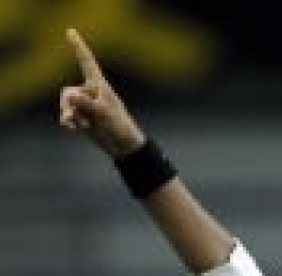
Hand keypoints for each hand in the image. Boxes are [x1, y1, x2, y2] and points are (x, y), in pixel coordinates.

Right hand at [59, 28, 145, 157]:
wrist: (123, 146)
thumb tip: (68, 97)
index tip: (70, 31)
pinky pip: (66, 114)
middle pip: (68, 92)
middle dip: (71, 105)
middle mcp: (91, 92)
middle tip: (84, 119)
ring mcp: (86, 104)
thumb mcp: (103, 114)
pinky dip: (68, 121)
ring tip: (83, 125)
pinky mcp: (82, 116)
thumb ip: (85, 104)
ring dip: (71, 115)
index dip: (78, 47)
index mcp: (100, 85)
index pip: (87, 62)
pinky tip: (73, 129)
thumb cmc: (119, 127)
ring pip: (66, 104)